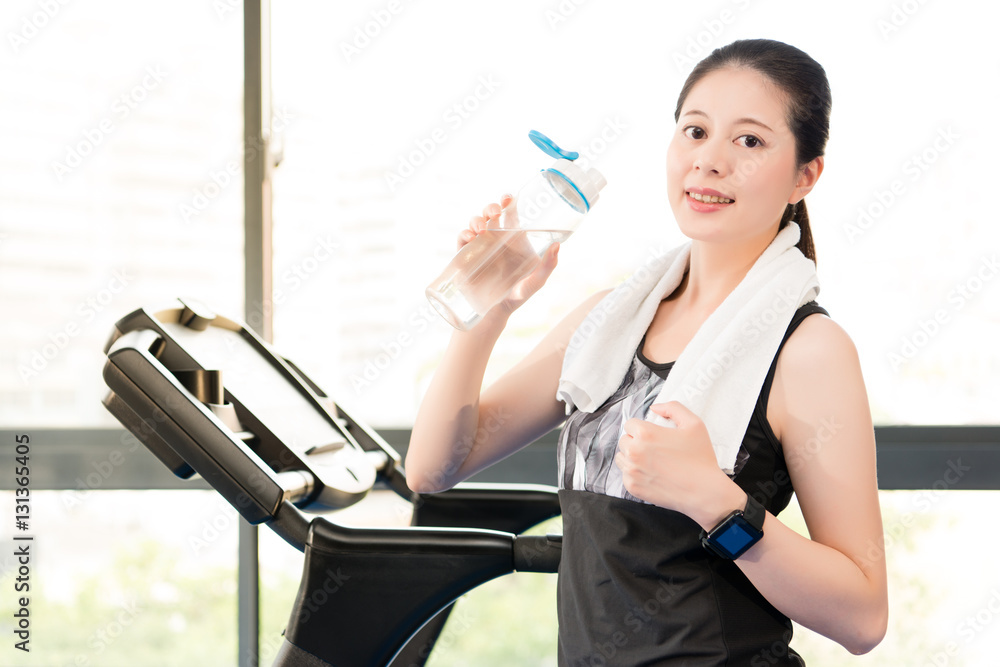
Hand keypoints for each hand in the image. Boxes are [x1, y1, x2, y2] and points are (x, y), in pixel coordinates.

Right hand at [458, 195, 559, 322]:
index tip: (508, 198)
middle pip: (490, 214)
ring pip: (475, 223)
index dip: (508, 202)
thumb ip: (547, 266)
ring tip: (481, 229)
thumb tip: (557, 246)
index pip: (510, 214)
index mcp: (513, 239)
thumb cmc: (517, 296)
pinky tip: (470, 238)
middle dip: (490, 207)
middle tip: (494, 213)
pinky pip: (462, 240)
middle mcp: (496, 239)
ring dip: (476, 220)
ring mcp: (480, 246)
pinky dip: (464, 235)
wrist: (493, 313)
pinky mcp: (465, 256)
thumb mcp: (535, 282)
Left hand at [616, 401, 742, 526]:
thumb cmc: (700, 458)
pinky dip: (635, 474)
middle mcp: (634, 452)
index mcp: (645, 434)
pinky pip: (625, 476)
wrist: (704, 492)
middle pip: (624, 440)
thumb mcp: (694, 424)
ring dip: (632, 457)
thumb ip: (673, 408)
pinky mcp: (633, 487)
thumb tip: (654, 408)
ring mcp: (632, 471)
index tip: (653, 435)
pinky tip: (652, 475)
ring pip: (622, 457)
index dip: (641, 428)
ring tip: (651, 462)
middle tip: (654, 449)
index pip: (629, 424)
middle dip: (636, 442)